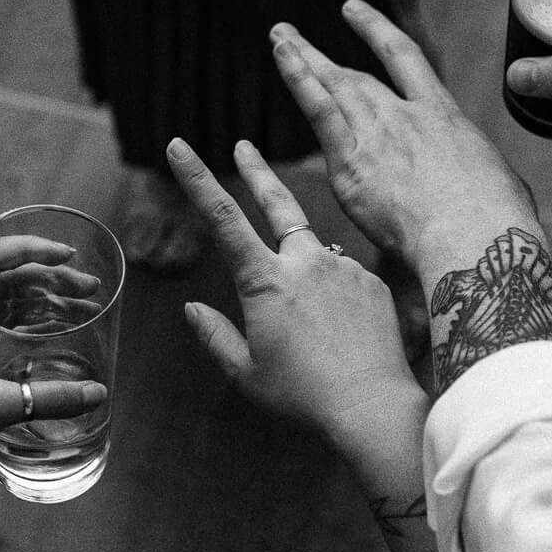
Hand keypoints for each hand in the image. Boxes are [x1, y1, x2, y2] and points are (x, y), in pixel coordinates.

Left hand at [0, 255, 108, 478]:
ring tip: (86, 305)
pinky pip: (2, 322)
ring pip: (6, 299)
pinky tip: (63, 328)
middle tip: (90, 288)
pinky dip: (33, 321)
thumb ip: (50, 397)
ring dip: (46, 299)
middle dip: (50, 278)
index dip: (32, 248)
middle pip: (5, 276)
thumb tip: (98, 393)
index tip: (68, 256)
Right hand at [167, 137, 421, 454]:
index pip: (222, 217)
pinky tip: (342, 334)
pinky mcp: (372, 280)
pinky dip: (335, 295)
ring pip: (315, 252)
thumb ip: (215, 336)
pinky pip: (345, 277)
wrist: (371, 406)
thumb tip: (192, 310)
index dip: (196, 178)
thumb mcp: (246, 372)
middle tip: (244, 146)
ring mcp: (343, 266)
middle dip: (256, 171)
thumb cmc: (302, 396)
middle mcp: (306, 261)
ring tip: (312, 328)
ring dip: (305, 270)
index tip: (178, 145)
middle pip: (278, 202)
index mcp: (264, 281)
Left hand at [269, 0, 541, 277]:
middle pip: (356, 78)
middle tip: (291, 36)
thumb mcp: (498, 180)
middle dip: (321, 57)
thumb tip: (483, 178)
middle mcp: (405, 117)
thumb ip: (477, 170)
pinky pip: (320, 110)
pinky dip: (300, 78)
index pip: (405, 59)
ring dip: (302, 59)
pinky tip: (283, 58)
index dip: (376, 30)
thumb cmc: (498, 220)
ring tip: (280, 38)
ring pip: (333, 85)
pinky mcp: (353, 163)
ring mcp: (377, 135)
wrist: (475, 234)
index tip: (352, 10)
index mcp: (443, 118)